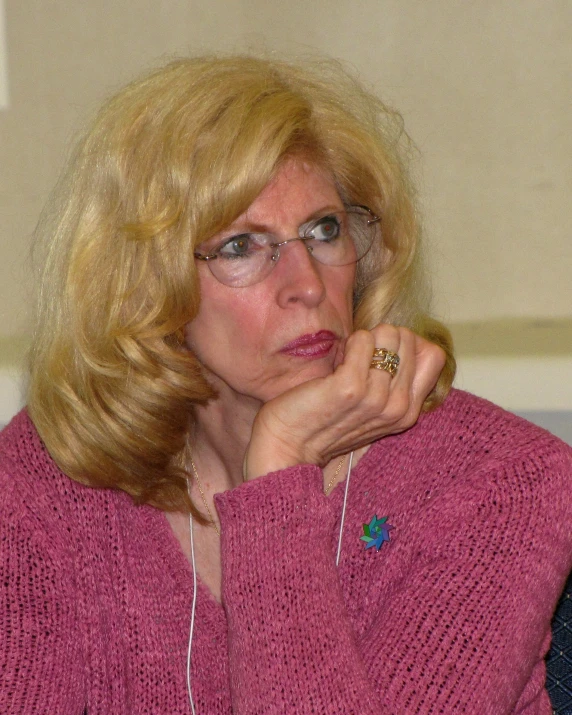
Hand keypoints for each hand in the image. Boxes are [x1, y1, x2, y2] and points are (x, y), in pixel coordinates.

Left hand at [244, 325, 445, 479]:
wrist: (287, 445)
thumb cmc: (323, 418)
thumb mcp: (371, 404)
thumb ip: (394, 378)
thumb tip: (401, 337)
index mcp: (408, 412)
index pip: (434, 355)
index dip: (406, 343)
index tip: (380, 355)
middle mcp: (399, 407)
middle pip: (410, 339)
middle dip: (382, 338)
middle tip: (358, 359)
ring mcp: (376, 399)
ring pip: (389, 335)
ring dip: (363, 339)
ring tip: (345, 361)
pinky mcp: (350, 388)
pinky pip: (362, 341)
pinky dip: (350, 342)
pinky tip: (337, 360)